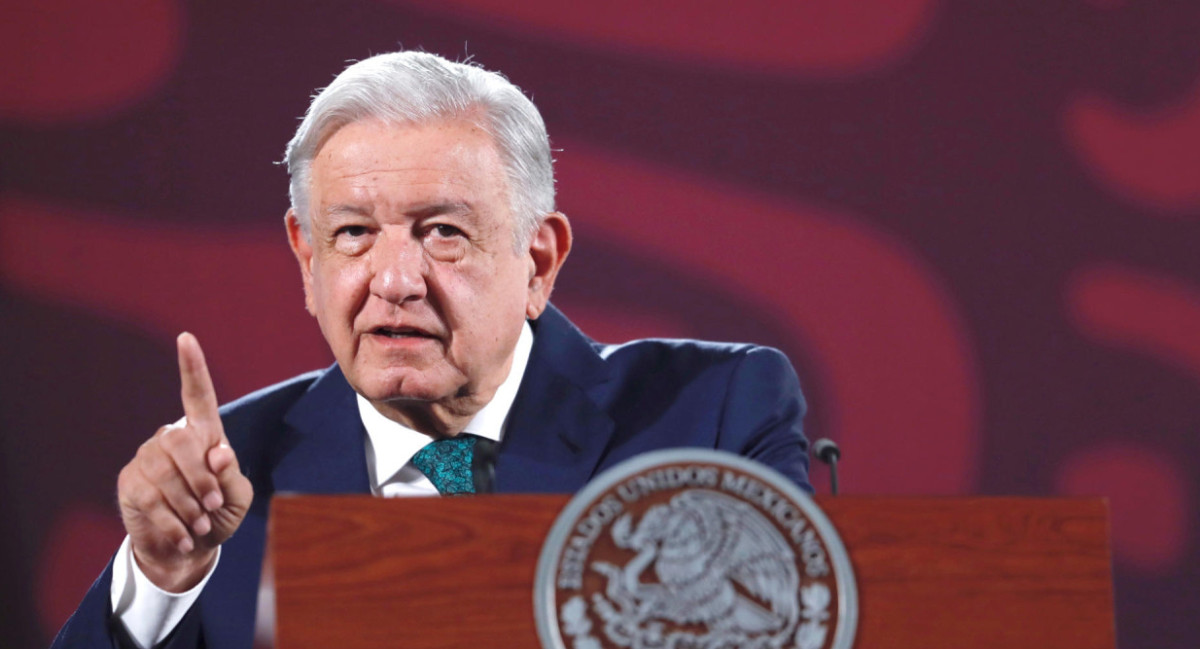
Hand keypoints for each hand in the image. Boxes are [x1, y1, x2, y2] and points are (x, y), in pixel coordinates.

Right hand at [117, 333, 252, 591]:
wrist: (188, 549)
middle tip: (214, 507)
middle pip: (182, 442)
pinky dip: (174, 522)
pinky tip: (185, 536)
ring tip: (201, 525)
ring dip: (188, 505)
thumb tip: (219, 454)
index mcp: (204, 434)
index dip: (193, 367)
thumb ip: (232, 477)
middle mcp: (172, 439)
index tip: (186, 338)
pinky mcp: (130, 483)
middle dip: (201, 479)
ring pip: (165, 473)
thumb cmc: (218, 515)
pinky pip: (151, 498)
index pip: (198, 395)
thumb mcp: (237, 499)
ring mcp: (147, 458)